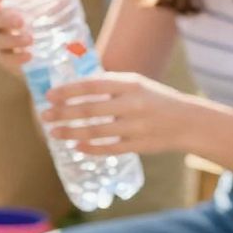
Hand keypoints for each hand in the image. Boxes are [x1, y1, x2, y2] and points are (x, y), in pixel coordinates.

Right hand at [0, 0, 85, 72]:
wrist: (55, 48)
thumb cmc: (50, 17)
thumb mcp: (60, 3)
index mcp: (6, 1)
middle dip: (2, 18)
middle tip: (21, 21)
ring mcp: (1, 40)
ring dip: (10, 39)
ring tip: (30, 40)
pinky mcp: (6, 59)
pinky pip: (3, 59)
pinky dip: (15, 58)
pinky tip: (29, 56)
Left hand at [43, 70, 194, 156]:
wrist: (188, 121)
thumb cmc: (156, 99)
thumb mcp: (137, 84)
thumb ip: (110, 85)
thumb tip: (75, 87)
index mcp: (130, 84)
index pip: (92, 85)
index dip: (68, 91)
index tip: (49, 95)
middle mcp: (132, 104)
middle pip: (89, 110)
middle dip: (63, 114)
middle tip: (44, 116)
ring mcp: (136, 126)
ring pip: (96, 132)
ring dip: (71, 133)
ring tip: (54, 133)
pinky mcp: (139, 145)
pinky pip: (109, 149)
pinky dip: (90, 148)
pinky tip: (75, 146)